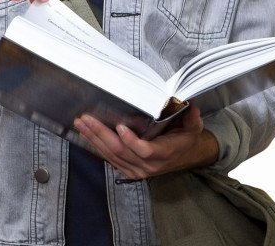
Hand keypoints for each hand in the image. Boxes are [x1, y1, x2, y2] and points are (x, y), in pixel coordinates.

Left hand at [74, 105, 218, 179]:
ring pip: (111, 155)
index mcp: (163, 153)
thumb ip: (192, 118)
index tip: (120, 127)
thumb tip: (190, 105)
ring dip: (94, 139)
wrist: (183, 156)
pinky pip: (109, 159)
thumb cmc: (185, 139)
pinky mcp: (128, 169)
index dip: (131, 141)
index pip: (144, 150)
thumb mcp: (193, 128)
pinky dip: (96, 146)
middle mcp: (148, 165)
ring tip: (81, 124)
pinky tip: (86, 135)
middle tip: (87, 120)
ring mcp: (136, 169)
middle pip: (120, 151)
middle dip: (101, 134)